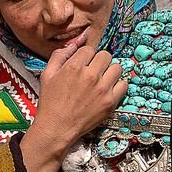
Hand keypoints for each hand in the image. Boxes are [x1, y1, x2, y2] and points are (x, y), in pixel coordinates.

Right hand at [21, 34, 126, 171]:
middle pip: (106, 55)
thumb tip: (75, 44)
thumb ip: (59, 55)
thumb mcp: (47, 74)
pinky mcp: (110, 102)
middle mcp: (90, 75)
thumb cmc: (50, 102)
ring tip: (102, 80)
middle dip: (99, 61)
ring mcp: (102, 89)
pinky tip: (108, 90)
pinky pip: (124, 84)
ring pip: (117, 67)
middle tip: (94, 71)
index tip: (83, 64)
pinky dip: (118, 85)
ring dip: (110, 71)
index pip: (89, 49)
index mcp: (74, 66)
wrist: (57, 128)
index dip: (86, 56)